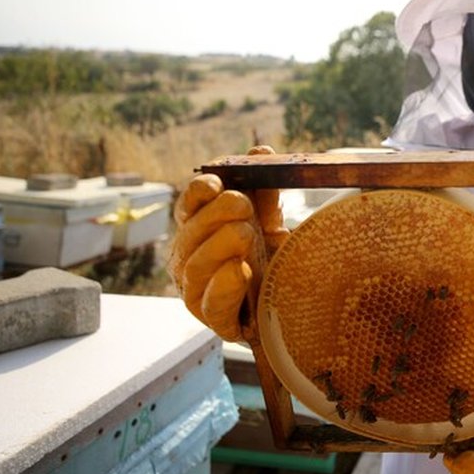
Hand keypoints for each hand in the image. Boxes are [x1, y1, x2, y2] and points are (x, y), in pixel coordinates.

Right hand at [168, 145, 288, 340]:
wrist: (286, 307)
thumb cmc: (267, 260)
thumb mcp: (268, 222)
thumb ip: (264, 191)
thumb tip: (260, 152)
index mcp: (198, 230)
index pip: (188, 206)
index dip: (197, 193)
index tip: (215, 183)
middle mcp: (189, 259)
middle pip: (191, 233)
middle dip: (216, 216)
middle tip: (242, 207)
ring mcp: (196, 291)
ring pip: (196, 266)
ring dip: (220, 246)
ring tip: (246, 235)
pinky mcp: (214, 321)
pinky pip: (212, 303)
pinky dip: (225, 285)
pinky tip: (241, 270)